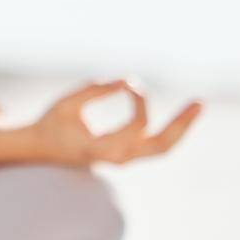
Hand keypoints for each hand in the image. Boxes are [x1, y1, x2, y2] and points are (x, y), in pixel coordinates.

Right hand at [27, 80, 201, 165]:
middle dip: (181, 124)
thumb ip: (95, 90)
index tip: (129, 84)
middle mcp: (115, 158)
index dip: (139, 100)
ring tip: (195, 106)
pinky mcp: (124, 155)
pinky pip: (154, 144)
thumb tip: (126, 81)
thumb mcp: (68, 103)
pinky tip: (178, 115)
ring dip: (179, 127)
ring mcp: (121, 159)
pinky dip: (167, 128)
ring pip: (161, 148)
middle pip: (160, 147)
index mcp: (99, 150)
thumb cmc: (52, 124)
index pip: (136, 126)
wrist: (40, 149)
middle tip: (199, 102)